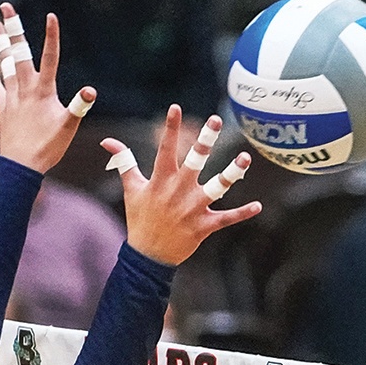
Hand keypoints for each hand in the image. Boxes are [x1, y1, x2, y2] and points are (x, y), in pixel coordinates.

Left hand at [0, 6, 96, 175]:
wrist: (20, 166)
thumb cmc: (47, 148)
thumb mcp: (68, 127)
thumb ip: (79, 107)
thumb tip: (91, 91)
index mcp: (43, 91)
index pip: (50, 58)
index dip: (51, 37)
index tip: (51, 16)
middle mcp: (25, 89)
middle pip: (19, 53)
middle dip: (14, 28)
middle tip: (6, 7)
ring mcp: (12, 98)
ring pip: (5, 64)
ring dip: (1, 45)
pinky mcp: (4, 110)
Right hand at [110, 108, 261, 266]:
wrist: (148, 255)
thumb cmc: (140, 218)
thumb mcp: (131, 188)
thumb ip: (123, 162)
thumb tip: (107, 142)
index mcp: (161, 180)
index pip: (165, 148)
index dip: (170, 128)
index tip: (175, 108)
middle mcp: (179, 191)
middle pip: (195, 161)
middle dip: (205, 141)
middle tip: (216, 120)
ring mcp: (194, 209)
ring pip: (217, 187)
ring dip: (232, 173)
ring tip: (245, 158)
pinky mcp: (205, 226)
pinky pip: (227, 218)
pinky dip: (243, 213)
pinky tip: (258, 205)